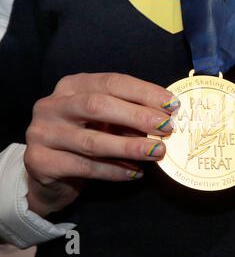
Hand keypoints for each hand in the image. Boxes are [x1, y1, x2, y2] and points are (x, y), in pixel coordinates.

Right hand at [24, 73, 179, 216]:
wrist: (50, 173)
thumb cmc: (85, 139)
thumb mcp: (105, 122)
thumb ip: (128, 117)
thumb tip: (166, 119)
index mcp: (72, 86)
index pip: (112, 82)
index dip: (144, 92)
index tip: (172, 105)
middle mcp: (53, 105)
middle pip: (98, 106)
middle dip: (137, 116)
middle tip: (167, 128)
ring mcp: (43, 133)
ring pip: (93, 141)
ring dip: (130, 147)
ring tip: (157, 152)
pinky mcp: (41, 161)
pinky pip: (85, 167)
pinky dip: (115, 171)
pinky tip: (136, 173)